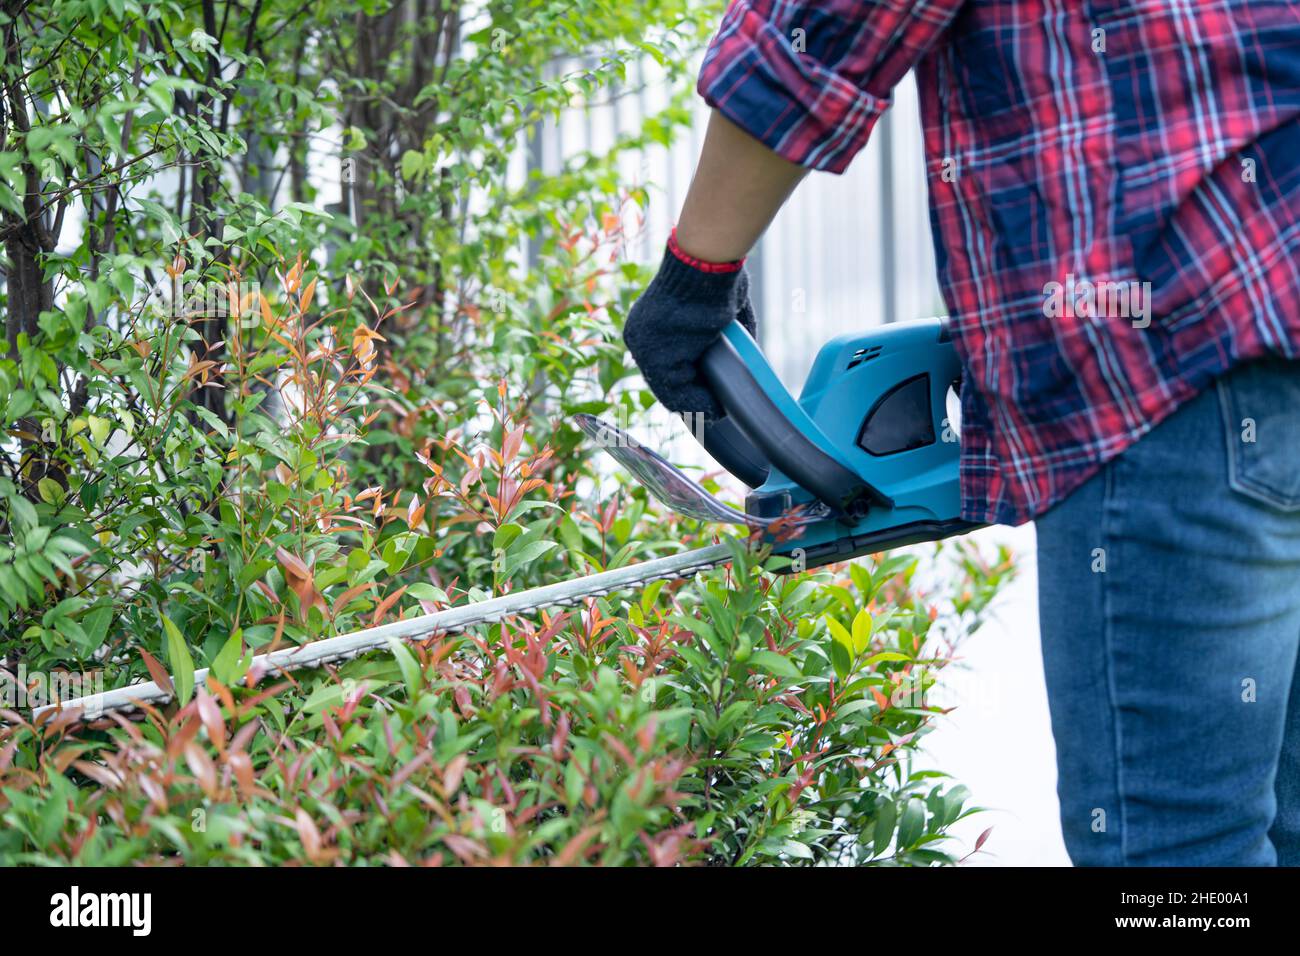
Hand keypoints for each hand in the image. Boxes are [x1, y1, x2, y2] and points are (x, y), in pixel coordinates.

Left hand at [622, 242, 755, 419]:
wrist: (705, 264)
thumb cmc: (716, 278)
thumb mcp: (714, 310)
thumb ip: (719, 334)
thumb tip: (740, 354)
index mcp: (649, 324)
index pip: (665, 360)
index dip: (688, 380)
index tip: (707, 394)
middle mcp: (640, 338)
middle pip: (665, 378)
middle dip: (691, 396)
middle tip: (713, 409)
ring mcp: (644, 350)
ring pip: (670, 389)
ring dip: (696, 405)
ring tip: (717, 412)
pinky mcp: (657, 360)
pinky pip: (676, 393)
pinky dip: (697, 405)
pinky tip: (715, 409)